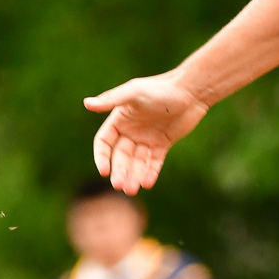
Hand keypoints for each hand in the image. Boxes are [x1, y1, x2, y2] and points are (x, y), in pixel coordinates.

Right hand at [85, 73, 209, 193]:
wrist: (191, 91)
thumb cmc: (161, 88)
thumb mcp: (135, 92)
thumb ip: (111, 99)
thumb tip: (87, 103)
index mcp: (119, 119)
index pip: (104, 142)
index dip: (102, 157)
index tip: (103, 171)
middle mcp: (131, 131)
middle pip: (121, 156)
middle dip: (120, 171)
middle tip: (120, 186)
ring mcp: (147, 138)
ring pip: (137, 162)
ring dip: (134, 175)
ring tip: (133, 190)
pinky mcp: (163, 143)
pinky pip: (154, 161)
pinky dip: (150, 172)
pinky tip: (148, 183)